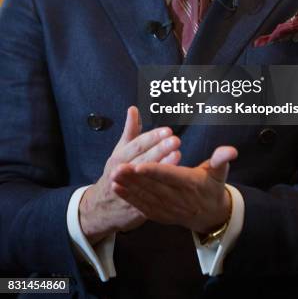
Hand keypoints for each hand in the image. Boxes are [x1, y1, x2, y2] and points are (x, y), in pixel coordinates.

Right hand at [79, 106, 180, 244]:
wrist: (100, 208)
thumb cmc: (116, 172)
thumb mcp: (120, 151)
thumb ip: (130, 131)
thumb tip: (134, 109)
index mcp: (119, 158)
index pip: (137, 145)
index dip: (152, 137)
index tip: (167, 130)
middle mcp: (122, 173)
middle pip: (143, 159)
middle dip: (159, 149)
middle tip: (176, 140)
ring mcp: (129, 190)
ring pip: (146, 178)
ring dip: (162, 166)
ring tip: (178, 154)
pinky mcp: (136, 207)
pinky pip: (150, 197)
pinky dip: (160, 188)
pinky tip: (173, 180)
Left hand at [110, 145, 237, 233]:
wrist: (211, 216)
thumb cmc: (213, 187)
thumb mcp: (220, 172)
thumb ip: (222, 159)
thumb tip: (231, 150)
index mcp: (190, 184)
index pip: (170, 176)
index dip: (154, 171)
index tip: (139, 165)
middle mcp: (178, 198)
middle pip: (153, 187)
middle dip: (133, 178)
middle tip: (116, 167)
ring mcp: (168, 208)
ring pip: (145, 197)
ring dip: (128, 188)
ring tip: (112, 176)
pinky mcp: (160, 214)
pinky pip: (143, 207)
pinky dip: (129, 198)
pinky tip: (116, 189)